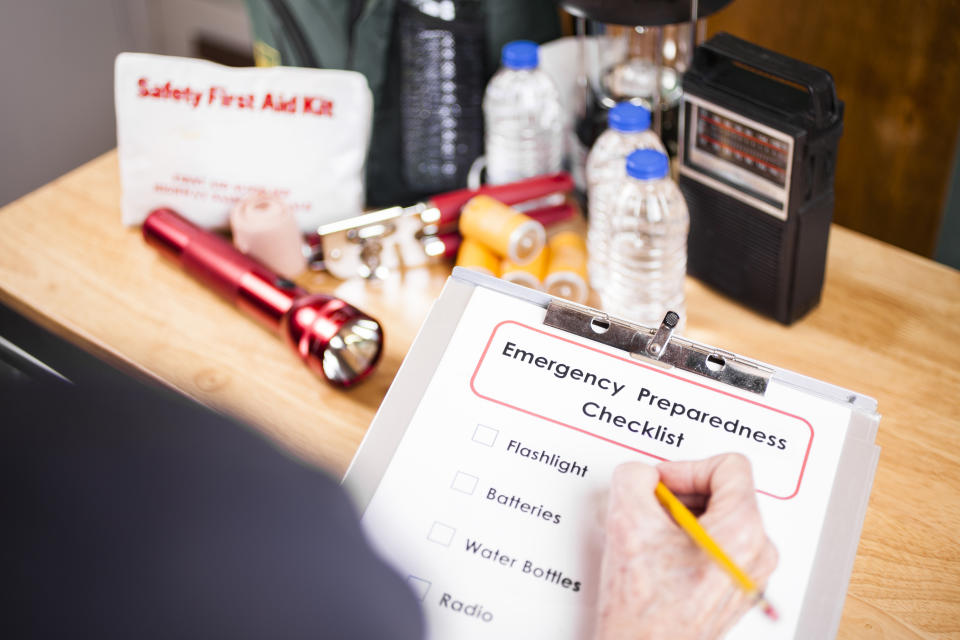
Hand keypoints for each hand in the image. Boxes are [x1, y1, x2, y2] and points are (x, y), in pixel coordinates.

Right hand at [593, 454, 777, 639]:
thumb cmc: (645, 609)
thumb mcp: (627, 521)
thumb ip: (634, 476)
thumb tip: (641, 474)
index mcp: (743, 532)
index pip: (729, 466)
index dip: (686, 468)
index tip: (661, 483)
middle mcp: (757, 553)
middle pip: (725, 491)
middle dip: (682, 494)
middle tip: (651, 507)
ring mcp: (750, 573)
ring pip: (719, 518)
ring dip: (682, 518)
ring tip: (653, 535)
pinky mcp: (736, 586)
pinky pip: (717, 544)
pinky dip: (688, 540)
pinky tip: (660, 555)